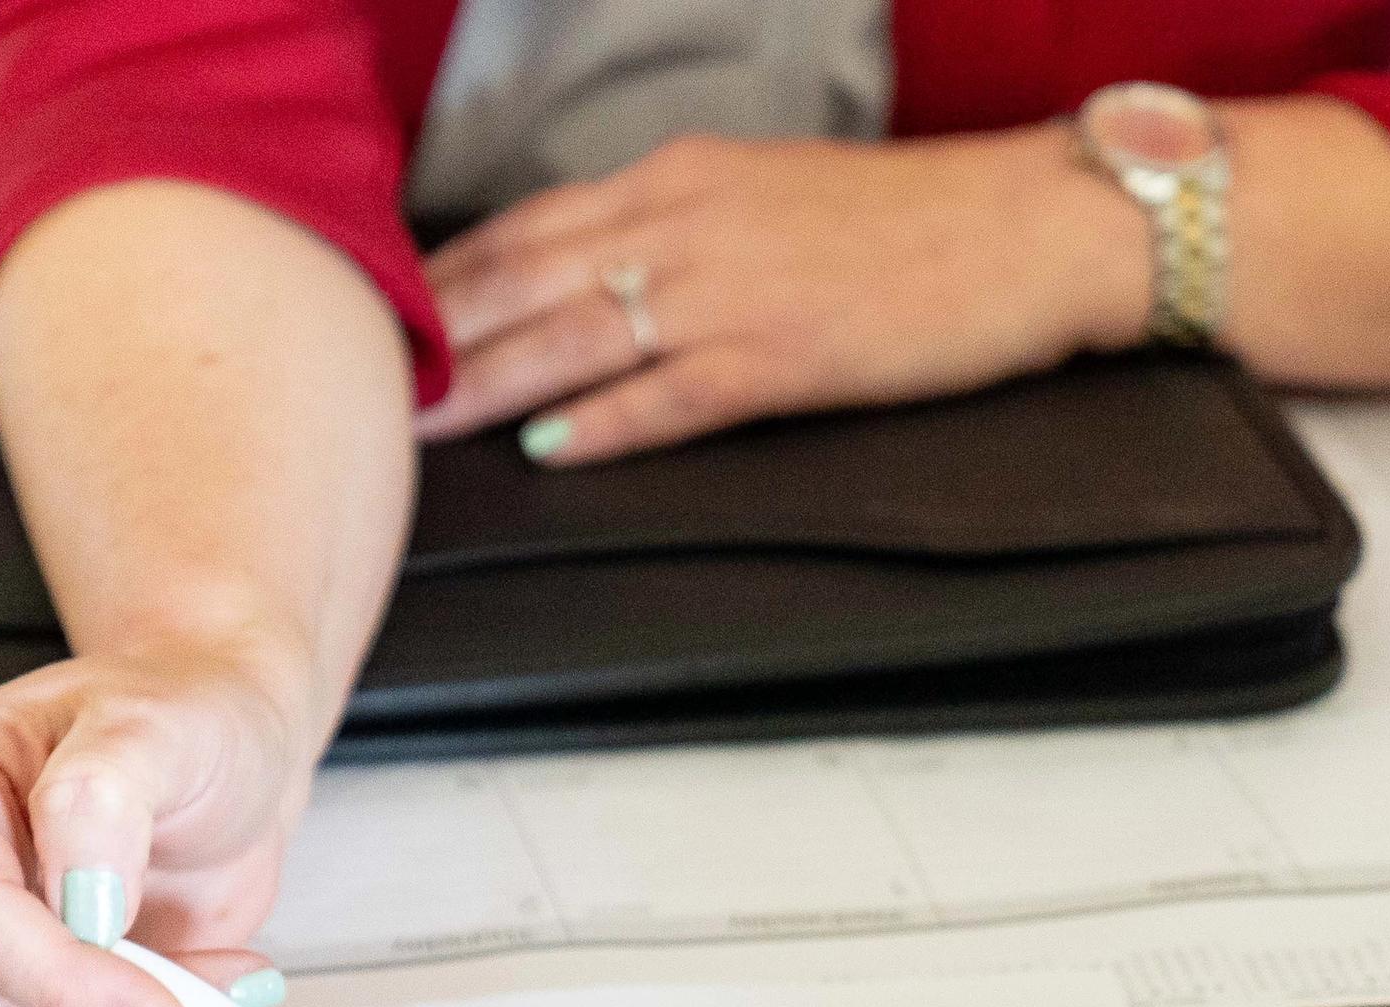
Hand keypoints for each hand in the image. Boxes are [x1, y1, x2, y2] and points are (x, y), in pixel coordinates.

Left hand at [418, 127, 1147, 465]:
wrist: (1027, 227)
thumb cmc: (911, 223)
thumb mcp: (770, 197)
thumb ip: (676, 233)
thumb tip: (593, 281)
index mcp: (681, 179)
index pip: (530, 226)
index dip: (448, 276)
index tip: (382, 314)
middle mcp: (689, 222)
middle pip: (528, 277)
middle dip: (438, 331)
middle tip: (361, 376)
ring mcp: (733, 290)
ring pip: (577, 334)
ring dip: (488, 379)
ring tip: (419, 421)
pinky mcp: (785, 354)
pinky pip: (670, 392)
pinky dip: (603, 420)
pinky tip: (549, 445)